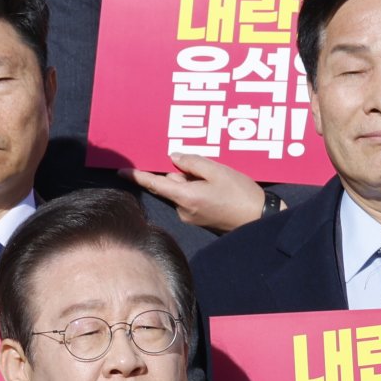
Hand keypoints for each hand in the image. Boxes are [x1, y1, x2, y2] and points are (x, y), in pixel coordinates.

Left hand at [122, 152, 265, 232]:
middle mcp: (183, 210)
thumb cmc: (240, 195)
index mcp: (185, 197)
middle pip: (172, 185)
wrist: (259, 220)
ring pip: (183, 191)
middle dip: (183, 173)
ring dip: (194, 181)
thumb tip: (174, 160)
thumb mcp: (217, 171)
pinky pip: (192, 199)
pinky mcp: (200, 220)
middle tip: (207, 168)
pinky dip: (200, 190)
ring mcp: (191, 217)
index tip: (122, 172)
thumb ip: (192, 163)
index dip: (138, 177)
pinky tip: (219, 188)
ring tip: (218, 180)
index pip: (155, 184)